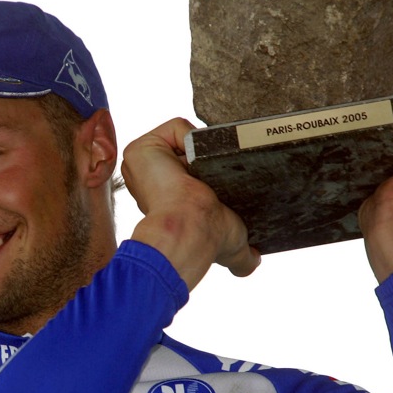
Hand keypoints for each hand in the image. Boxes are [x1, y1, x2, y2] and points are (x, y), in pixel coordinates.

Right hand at [121, 118, 260, 288]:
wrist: (191, 230)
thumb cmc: (205, 239)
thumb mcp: (231, 245)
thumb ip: (242, 256)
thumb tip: (252, 264)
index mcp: (165, 196)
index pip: (192, 169)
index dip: (208, 173)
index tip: (218, 181)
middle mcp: (150, 178)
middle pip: (188, 150)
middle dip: (205, 158)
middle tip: (214, 173)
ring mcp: (142, 163)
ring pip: (182, 138)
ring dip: (198, 151)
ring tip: (203, 170)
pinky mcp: (140, 148)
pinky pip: (175, 128)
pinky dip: (190, 139)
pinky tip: (193, 162)